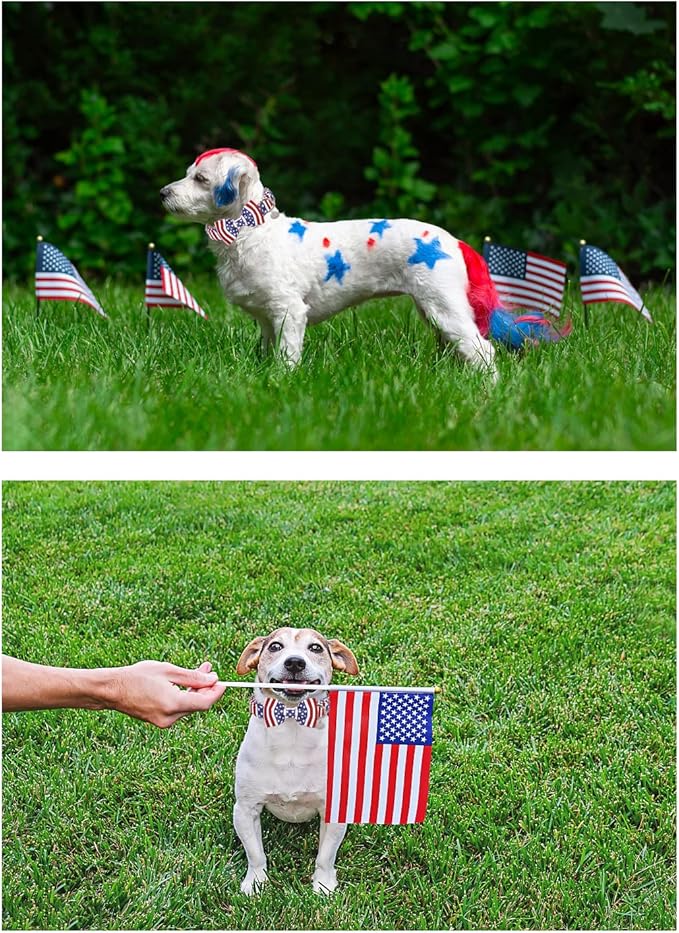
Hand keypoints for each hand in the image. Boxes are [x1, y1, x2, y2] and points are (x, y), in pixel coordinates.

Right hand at [108, 660, 225, 727]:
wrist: (112, 690)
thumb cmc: (138, 676)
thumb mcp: (168, 670)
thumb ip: (193, 677)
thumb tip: (212, 680)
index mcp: (173, 704)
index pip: (205, 703)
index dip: (217, 692)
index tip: (222, 681)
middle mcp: (170, 717)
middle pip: (198, 704)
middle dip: (206, 687)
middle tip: (208, 669)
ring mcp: (164, 721)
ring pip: (189, 706)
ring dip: (195, 690)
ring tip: (197, 671)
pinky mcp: (159, 721)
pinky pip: (178, 709)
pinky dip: (184, 696)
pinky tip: (184, 683)